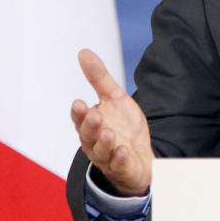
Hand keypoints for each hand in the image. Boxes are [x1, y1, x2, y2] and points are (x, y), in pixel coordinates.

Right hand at [70, 48, 153, 195]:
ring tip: (110, 133)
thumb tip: (83, 52)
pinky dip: (119, 158)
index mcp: (91, 124)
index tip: (79, 103)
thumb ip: (99, 78)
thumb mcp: (115, 98)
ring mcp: (108, 157)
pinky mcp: (122, 168)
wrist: (140, 157)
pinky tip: (123, 150)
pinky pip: (118, 165)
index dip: (79, 113)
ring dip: (105, 142)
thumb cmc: (123, 128)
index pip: (80, 119)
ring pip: (101, 151)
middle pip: (88, 135)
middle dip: (90, 126)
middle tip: (95, 115)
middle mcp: (95, 142)